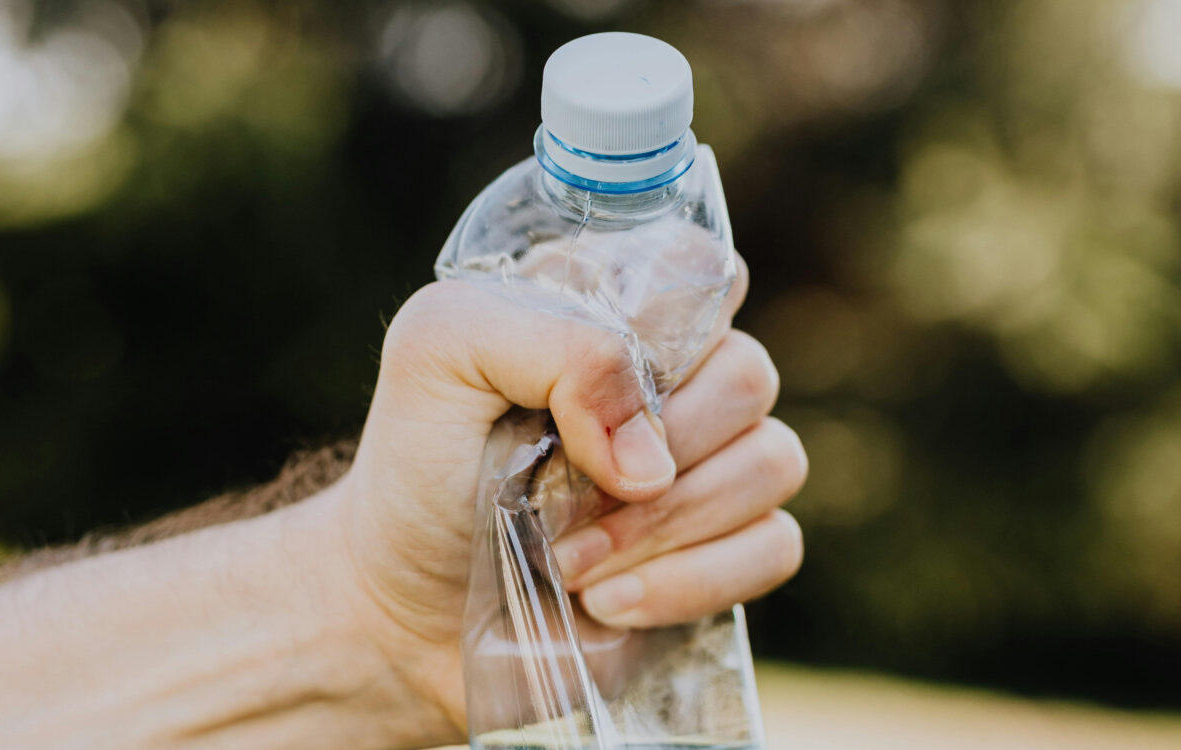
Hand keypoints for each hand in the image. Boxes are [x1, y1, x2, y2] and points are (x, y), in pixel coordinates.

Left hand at [332, 253, 806, 735]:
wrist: (404, 603)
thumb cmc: (418, 465)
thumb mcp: (439, 357)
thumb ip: (547, 342)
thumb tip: (651, 448)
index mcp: (615, 311)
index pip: (705, 270)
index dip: (673, 325)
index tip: (597, 383)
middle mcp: (676, 379)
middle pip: (749, 374)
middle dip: (661, 447)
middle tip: (565, 496)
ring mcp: (709, 467)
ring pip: (774, 463)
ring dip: (665, 526)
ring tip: (569, 562)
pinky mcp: (724, 552)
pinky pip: (776, 547)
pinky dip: (692, 581)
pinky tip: (608, 600)